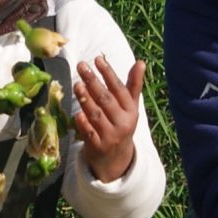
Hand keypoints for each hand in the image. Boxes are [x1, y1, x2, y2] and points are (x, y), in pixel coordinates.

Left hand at [71, 56, 145, 181]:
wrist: (117, 159)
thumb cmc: (121, 124)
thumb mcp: (130, 107)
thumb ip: (133, 85)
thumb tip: (141, 62)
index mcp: (131, 111)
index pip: (119, 89)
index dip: (108, 73)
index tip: (98, 59)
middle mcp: (122, 123)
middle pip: (106, 99)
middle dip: (93, 81)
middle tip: (81, 66)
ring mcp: (110, 136)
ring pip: (96, 115)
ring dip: (85, 99)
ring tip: (76, 85)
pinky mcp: (97, 147)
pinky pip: (88, 132)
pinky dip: (82, 122)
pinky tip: (76, 112)